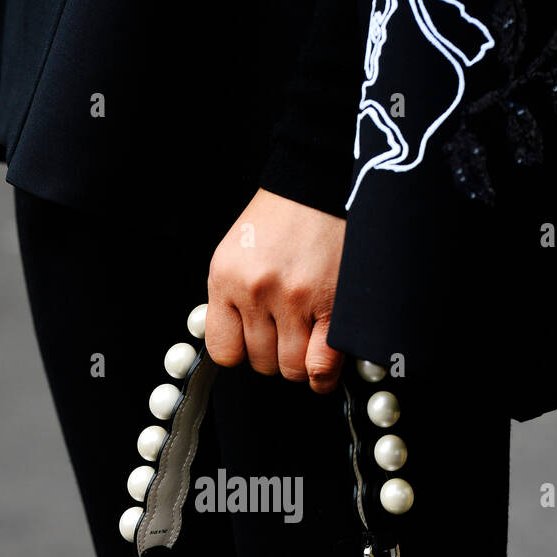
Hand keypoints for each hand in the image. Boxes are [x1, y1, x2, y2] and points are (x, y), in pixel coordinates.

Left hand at [206, 188, 345, 392]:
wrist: (321, 181)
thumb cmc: (283, 218)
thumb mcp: (238, 253)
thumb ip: (234, 300)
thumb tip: (241, 347)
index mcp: (226, 278)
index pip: (224, 351)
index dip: (243, 352)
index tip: (255, 344)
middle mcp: (256, 290)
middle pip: (262, 363)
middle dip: (276, 354)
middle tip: (288, 333)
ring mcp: (295, 299)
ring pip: (292, 368)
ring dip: (301, 361)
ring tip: (309, 339)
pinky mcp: (332, 304)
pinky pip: (322, 364)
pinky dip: (324, 374)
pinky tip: (325, 368)